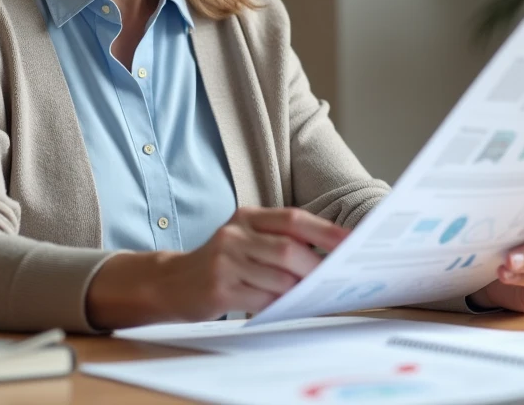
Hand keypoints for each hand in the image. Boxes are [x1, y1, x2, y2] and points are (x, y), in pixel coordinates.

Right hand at [86, 207, 347, 327]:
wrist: (171, 282)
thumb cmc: (220, 263)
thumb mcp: (244, 240)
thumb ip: (279, 242)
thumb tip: (327, 258)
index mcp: (247, 217)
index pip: (294, 218)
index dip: (326, 231)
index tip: (352, 242)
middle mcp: (235, 234)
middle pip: (289, 248)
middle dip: (317, 267)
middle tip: (336, 279)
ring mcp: (225, 260)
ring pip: (278, 277)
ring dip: (300, 290)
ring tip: (314, 296)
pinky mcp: (219, 289)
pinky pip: (261, 299)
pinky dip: (280, 304)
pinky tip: (286, 306)